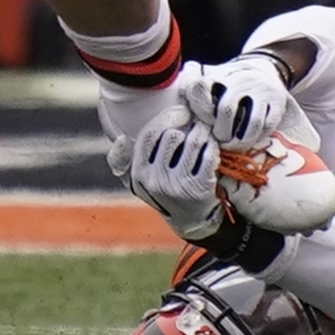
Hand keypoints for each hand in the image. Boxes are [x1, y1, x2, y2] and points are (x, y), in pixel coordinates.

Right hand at [121, 116, 226, 242]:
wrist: (191, 222)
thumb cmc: (163, 191)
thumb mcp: (136, 181)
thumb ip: (121, 161)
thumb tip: (121, 139)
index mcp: (139, 173)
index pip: (150, 134)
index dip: (167, 117)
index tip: (182, 112)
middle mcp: (156, 180)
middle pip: (172, 136)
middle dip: (188, 123)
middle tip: (197, 121)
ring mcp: (178, 185)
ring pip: (193, 142)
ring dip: (203, 132)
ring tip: (206, 132)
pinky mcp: (200, 189)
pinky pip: (209, 155)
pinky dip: (213, 147)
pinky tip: (213, 148)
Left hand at [179, 54, 297, 150]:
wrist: (262, 71)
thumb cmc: (226, 86)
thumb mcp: (209, 81)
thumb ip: (189, 90)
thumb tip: (175, 108)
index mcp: (218, 75)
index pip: (201, 88)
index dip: (200, 110)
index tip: (204, 122)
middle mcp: (241, 80)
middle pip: (227, 110)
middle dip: (220, 132)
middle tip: (218, 141)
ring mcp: (261, 91)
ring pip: (251, 123)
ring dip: (240, 141)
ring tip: (232, 146)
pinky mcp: (277, 102)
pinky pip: (268, 126)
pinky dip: (257, 138)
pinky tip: (249, 141)